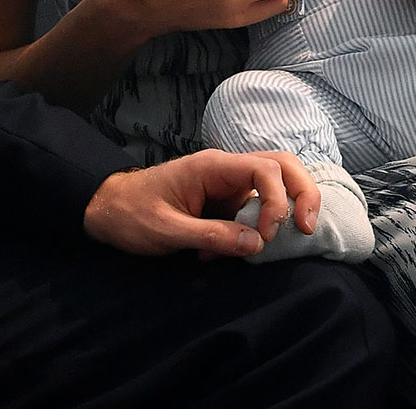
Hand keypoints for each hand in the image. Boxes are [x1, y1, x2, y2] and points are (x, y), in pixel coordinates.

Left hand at [83, 150, 318, 258]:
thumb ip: (212, 235)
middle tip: (307, 229)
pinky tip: (237, 250)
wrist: (108, 209)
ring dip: (284, 210)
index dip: (278, 200)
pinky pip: (255, 209)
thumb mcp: (167, 230)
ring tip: (281, 240)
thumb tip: (258, 244)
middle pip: (281, 166)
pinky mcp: (225, 202)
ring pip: (274, 185)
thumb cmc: (132, 214)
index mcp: (211, 166)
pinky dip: (258, 229)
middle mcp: (225, 170)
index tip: (267, 235)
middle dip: (302, 192)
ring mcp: (227, 185)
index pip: (264, 168)